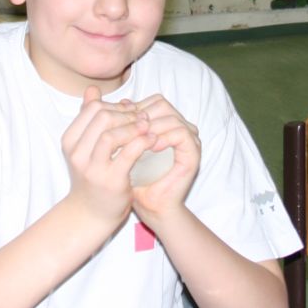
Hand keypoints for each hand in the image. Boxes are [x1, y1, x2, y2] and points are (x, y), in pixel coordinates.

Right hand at [60, 87, 154, 229]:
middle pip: (102, 117)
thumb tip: (92, 90)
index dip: (116, 106)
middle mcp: (77, 153)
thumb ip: (89, 119)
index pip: (93, 109)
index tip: (131, 112)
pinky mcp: (110, 180)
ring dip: (134, 126)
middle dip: (126, 114)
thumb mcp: (86, 147)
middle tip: (143, 117)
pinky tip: (153, 140)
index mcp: (70, 141)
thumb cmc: (92, 176)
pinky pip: (128, 153)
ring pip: (111, 133)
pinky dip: (142, 142)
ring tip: (149, 126)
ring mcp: (92, 167)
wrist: (91, 213)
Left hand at [123, 94, 200, 223]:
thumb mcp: (125, 148)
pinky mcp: (194, 152)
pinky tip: (149, 146)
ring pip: (171, 117)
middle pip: (162, 104)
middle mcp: (181, 127)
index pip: (153, 102)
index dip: (134, 108)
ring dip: (150, 126)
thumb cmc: (136, 179)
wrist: (151, 206)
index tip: (117, 121)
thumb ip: (120, 125)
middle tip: (125, 128)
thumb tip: (113, 101)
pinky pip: (181, 133)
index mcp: (166, 124)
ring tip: (135, 138)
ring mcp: (190, 139)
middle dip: (141, 115)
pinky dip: (164, 137)